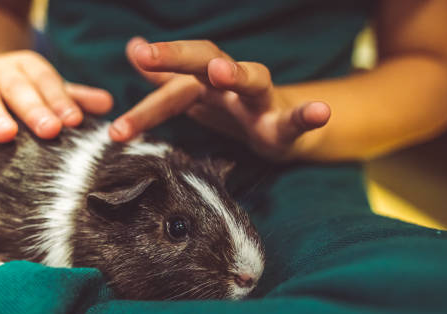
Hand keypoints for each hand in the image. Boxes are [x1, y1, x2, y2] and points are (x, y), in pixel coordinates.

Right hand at [0, 50, 113, 147]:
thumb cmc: (30, 92)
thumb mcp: (53, 90)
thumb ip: (76, 97)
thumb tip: (108, 104)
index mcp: (28, 68)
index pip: (46, 82)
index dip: (61, 101)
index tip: (75, 121)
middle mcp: (0, 76)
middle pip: (17, 90)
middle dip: (33, 109)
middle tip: (49, 130)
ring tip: (4, 135)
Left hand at [110, 38, 329, 157]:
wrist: (280, 129)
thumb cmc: (232, 111)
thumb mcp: (196, 96)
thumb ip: (166, 79)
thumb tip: (132, 50)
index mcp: (206, 81)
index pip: (173, 75)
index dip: (149, 73)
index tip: (126, 63)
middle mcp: (232, 83)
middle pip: (205, 60)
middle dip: (175, 57)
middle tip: (146, 55)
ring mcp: (261, 100)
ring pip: (254, 80)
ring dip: (238, 74)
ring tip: (221, 72)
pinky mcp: (285, 124)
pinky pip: (298, 118)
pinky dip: (309, 115)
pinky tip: (320, 112)